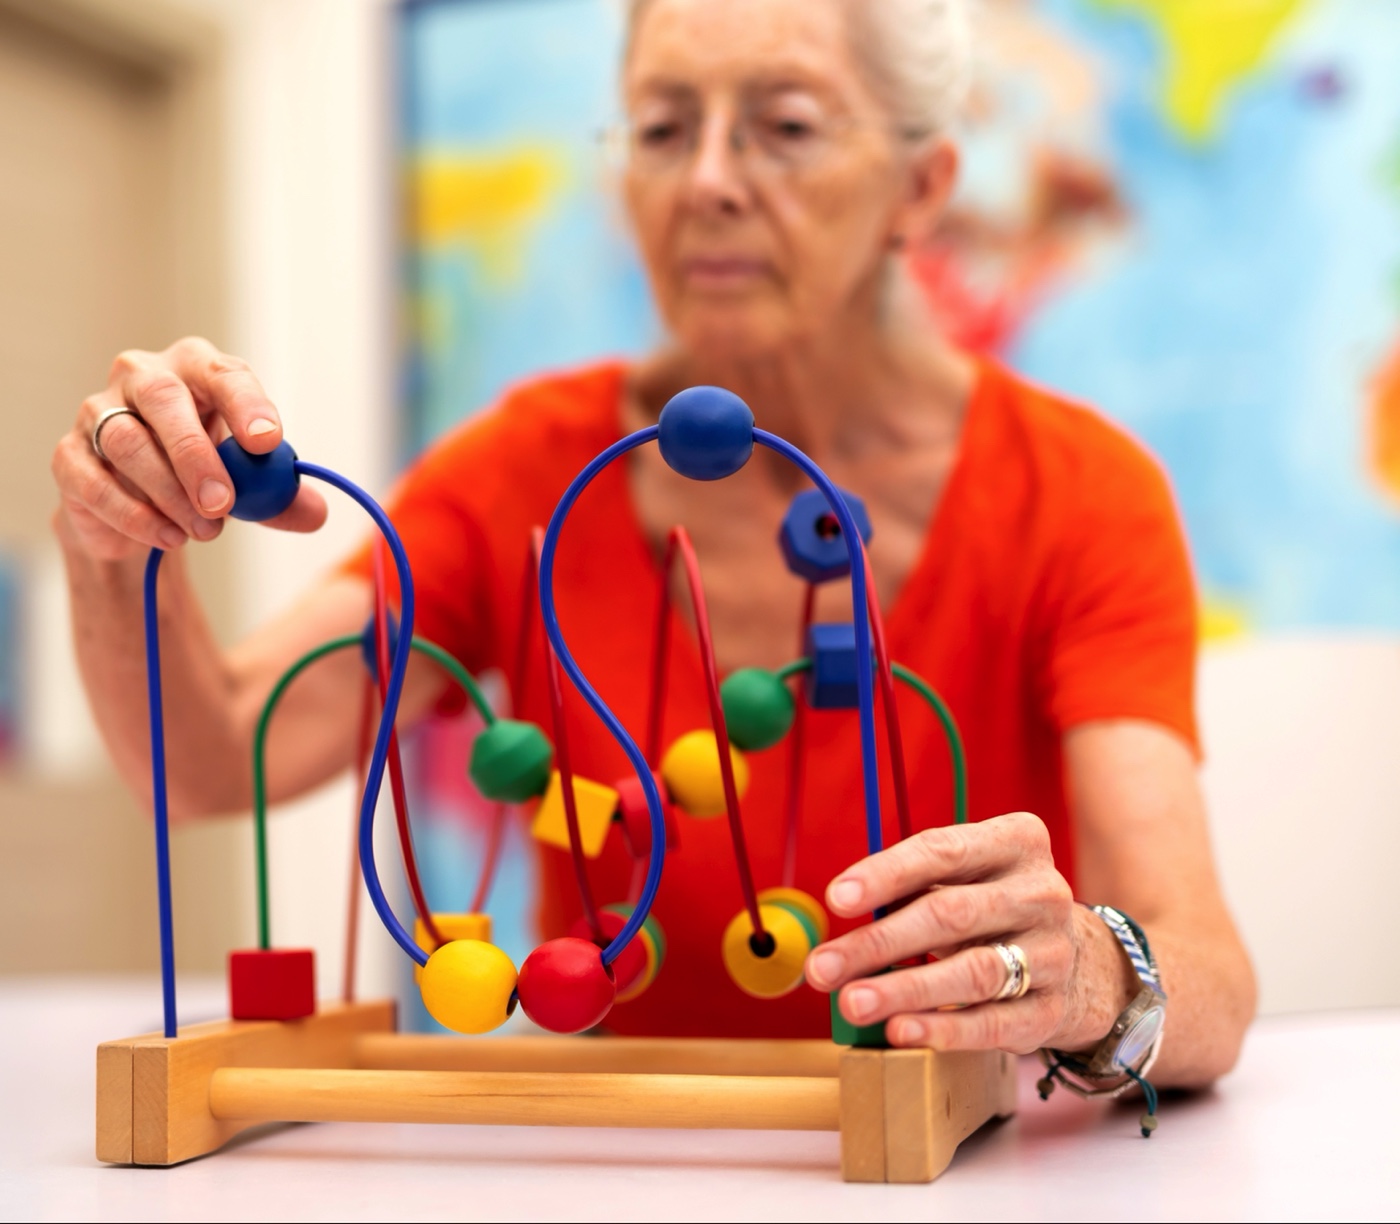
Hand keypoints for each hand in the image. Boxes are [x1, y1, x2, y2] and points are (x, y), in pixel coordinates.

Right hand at [52, 336, 326, 560]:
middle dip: (196, 454)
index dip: (246, 404)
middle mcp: (142, 378)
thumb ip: (280, 494)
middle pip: (164, 400)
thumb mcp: (249, 483)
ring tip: (205, 531)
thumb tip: (316, 513)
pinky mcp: (69, 456)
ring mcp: (97, 412)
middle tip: (222, 503)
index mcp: (196, 370)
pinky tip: (168, 536)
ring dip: (170, 493)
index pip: (222, 373)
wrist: (139, 510)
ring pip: (127, 442)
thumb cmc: (203, 476)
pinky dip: (134, 515)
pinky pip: (94, 482)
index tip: (267, 442)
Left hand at [804, 811, 1122, 1053]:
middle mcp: (1042, 892)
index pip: (943, 850)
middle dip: (878, 943)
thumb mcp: (965, 878)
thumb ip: (911, 887)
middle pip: (950, 914)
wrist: (1081, 961)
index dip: (885, 874)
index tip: (836, 899)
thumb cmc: (993, 909)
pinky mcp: (1052, 1009)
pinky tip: (900, 1031)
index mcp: (1017, 842)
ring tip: (853, 1003)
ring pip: (972, 972)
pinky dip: (943, 1029)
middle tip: (823, 967)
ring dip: (905, 990)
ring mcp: (1054, 952)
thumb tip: (843, 915)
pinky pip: (993, 1022)